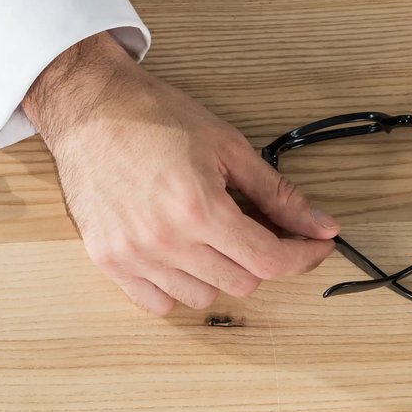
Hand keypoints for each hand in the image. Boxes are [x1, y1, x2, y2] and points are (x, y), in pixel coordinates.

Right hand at [23, 33, 337, 314]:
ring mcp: (133, 255)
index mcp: (199, 207)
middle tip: (259, 232)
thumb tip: (322, 226)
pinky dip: (178, 288)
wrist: (90, 108)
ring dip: (220, 276)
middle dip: (261, 261)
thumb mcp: (228, 147)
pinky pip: (159, 303)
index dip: (302, 258)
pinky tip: (181, 256)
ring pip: (202, 298)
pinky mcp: (108, 261)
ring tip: (212, 239)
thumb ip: (278, 194)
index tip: (313, 247)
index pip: (269, 260)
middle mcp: (165, 239)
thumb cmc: (154, 118)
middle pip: (242, 284)